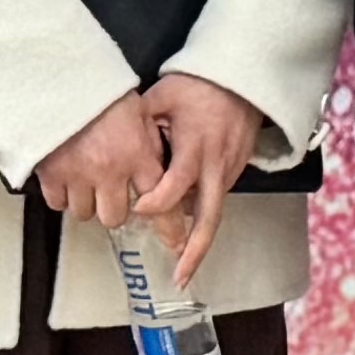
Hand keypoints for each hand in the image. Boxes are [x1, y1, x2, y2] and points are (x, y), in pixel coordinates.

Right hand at [33, 87, 162, 232]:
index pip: (160, 201)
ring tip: (85, 179)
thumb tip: (157, 173)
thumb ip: (149, 147)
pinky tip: (65, 177)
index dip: (169, 227)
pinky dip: (61, 195)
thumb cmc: (101, 92)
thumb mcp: (139, 114)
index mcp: (137, 154)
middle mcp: (110, 170)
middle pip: (115, 217)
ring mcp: (78, 175)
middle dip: (114, 207)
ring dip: (87, 201)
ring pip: (86, 214)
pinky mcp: (51, 175)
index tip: (176, 243)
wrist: (59, 78)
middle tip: (110, 191)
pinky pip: (58, 203)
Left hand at [133, 73, 262, 280]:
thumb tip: (111, 139)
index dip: (156, 202)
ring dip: (199, 240)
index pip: (175, 186)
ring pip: (213, 213)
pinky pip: (217, 198)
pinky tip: (188, 228)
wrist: (243, 78)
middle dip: (195, 250)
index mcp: (194, 147)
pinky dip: (203, 216)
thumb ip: (139, 120)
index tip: (137, 209)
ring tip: (183, 266)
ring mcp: (229, 171)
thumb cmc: (199, 85)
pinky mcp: (236, 170)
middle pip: (208, 218)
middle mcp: (214, 165)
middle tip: (180, 276)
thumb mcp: (163, 95)